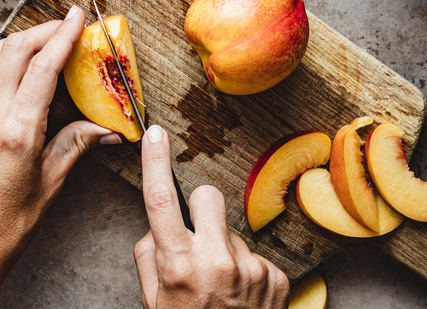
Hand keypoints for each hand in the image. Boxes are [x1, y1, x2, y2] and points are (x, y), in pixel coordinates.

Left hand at [0, 5, 121, 307]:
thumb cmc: (9, 222)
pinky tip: (9, 68)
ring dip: (16, 41)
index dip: (63, 36)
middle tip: (66, 27)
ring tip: (40, 44)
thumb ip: (77, 145)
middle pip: (14, 49)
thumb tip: (110, 128)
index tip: (78, 17)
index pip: (43, 66)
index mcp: (17, 130)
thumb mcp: (52, 183)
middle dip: (43, 31)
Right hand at [133, 125, 289, 308]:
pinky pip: (257, 256)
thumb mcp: (153, 301)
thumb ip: (149, 255)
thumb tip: (158, 225)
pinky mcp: (277, 278)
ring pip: (233, 231)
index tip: (155, 135)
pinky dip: (250, 272)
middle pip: (208, 196)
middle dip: (201, 211)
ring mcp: (251, 269)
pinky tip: (243, 297)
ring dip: (226, 249)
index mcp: (178, 265)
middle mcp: (216, 261)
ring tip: (224, 286)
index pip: (160, 201)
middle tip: (199, 239)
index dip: (155, 162)